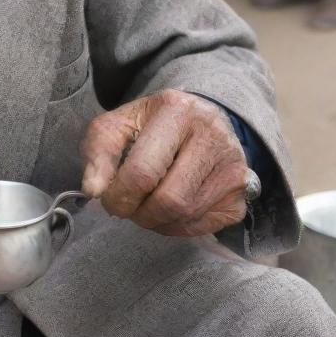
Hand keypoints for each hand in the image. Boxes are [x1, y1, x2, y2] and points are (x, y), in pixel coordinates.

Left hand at [80, 89, 248, 237]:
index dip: (119, 196)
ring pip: (187, 216)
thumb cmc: (151, 124)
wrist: (197, 119)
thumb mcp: (117, 125)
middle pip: (169, 199)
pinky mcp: (242, 191)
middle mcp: (212, 134)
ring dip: (156, 221)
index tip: (108, 199)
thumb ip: (98, 153)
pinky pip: (204, 226)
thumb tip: (93, 190)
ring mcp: (233, 164)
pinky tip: (167, 209)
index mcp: (177, 109)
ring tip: (145, 204)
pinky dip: (177, 226)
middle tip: (127, 206)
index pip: (143, 172)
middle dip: (138, 213)